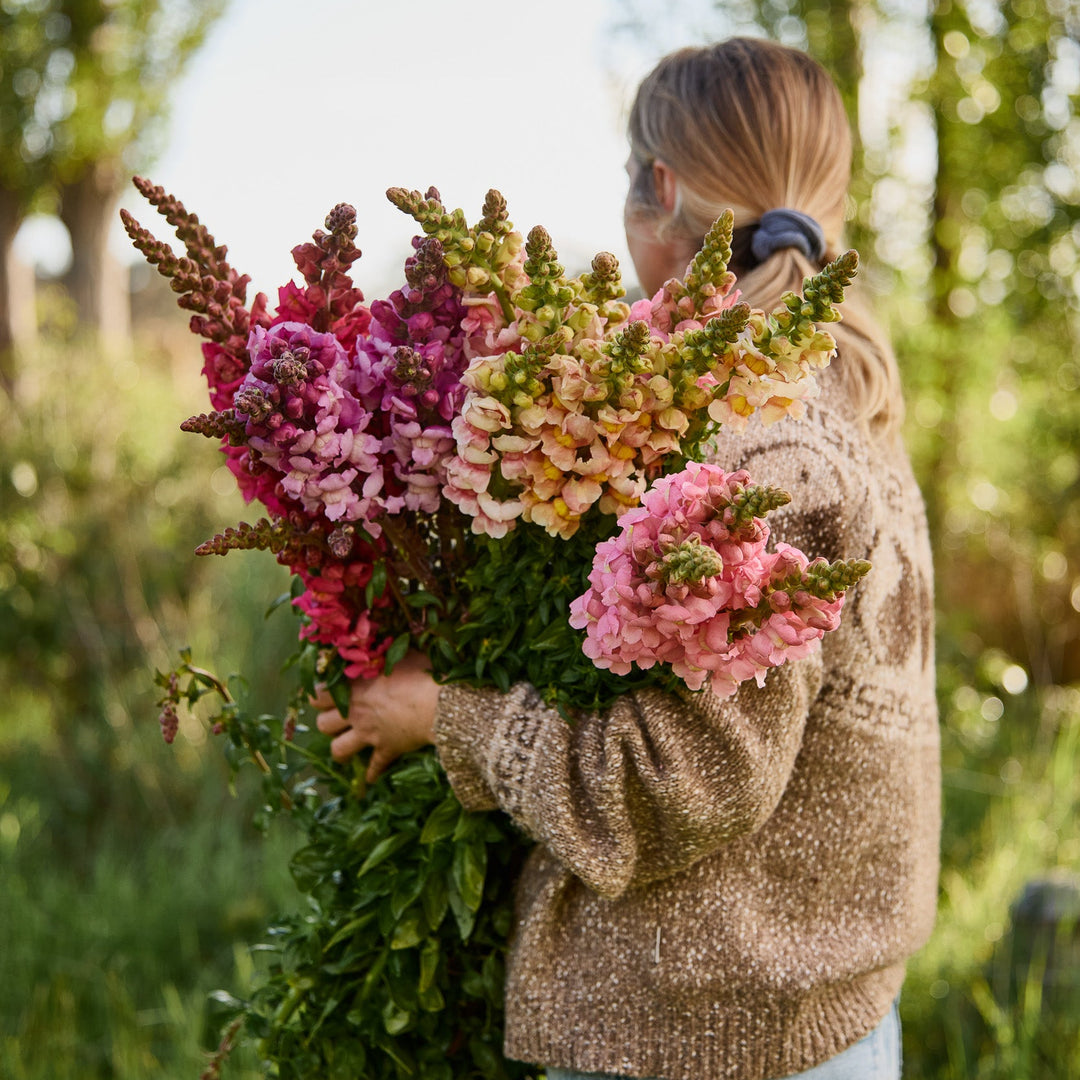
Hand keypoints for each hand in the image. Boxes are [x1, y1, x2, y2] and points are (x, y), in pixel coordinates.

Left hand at [311, 651, 439, 782]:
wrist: (439, 703)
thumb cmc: (421, 673)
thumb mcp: (400, 654)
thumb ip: (384, 652)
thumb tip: (381, 640)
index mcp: (354, 688)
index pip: (318, 696)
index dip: (318, 696)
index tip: (325, 693)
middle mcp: (355, 713)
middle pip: (322, 724)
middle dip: (327, 722)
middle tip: (338, 717)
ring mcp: (369, 734)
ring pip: (338, 750)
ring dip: (340, 748)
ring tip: (346, 745)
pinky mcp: (387, 750)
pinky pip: (373, 768)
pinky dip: (371, 773)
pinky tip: (371, 776)